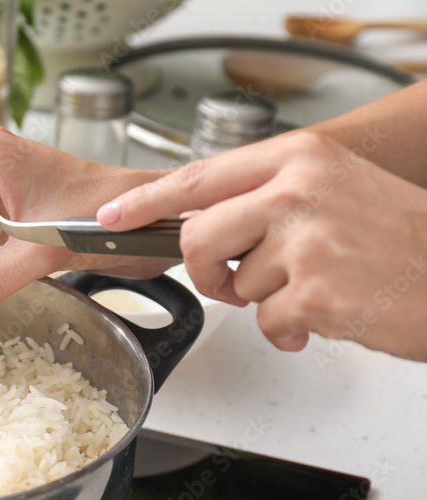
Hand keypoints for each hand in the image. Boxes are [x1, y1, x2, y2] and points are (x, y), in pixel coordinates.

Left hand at [95, 132, 426, 360]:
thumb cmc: (400, 239)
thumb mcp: (333, 190)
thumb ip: (267, 198)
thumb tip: (203, 224)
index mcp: (298, 158)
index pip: (198, 177)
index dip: (146, 201)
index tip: (112, 216)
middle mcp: (298, 190)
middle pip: (197, 236)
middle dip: (205, 271)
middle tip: (233, 284)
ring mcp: (306, 239)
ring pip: (236, 283)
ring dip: (263, 300)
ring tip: (311, 291)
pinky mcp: (315, 289)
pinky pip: (267, 322)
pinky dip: (290, 330)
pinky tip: (328, 314)